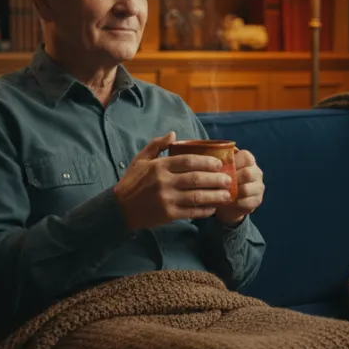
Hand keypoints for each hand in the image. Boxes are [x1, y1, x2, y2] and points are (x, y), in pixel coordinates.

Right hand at [113, 131, 234, 230]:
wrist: (120, 208)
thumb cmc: (132, 182)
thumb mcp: (140, 159)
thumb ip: (157, 145)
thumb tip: (174, 134)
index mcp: (159, 166)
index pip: (188, 161)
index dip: (206, 161)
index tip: (219, 163)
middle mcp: (163, 182)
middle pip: (196, 179)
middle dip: (216, 179)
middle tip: (229, 179)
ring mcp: (166, 199)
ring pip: (197, 196)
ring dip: (215, 195)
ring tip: (227, 194)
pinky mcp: (168, 214)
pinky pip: (191, 212)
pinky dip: (204, 210)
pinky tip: (213, 207)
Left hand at [213, 149, 263, 226]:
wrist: (228, 201)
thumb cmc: (222, 180)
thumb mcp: (220, 169)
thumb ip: (218, 164)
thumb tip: (207, 161)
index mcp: (248, 160)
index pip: (246, 157)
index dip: (232, 164)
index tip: (220, 170)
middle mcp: (257, 171)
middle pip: (247, 173)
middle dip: (231, 180)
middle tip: (218, 184)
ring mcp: (259, 186)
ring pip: (246, 189)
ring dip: (232, 193)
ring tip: (221, 194)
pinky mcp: (257, 200)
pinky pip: (247, 202)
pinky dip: (235, 203)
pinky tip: (227, 202)